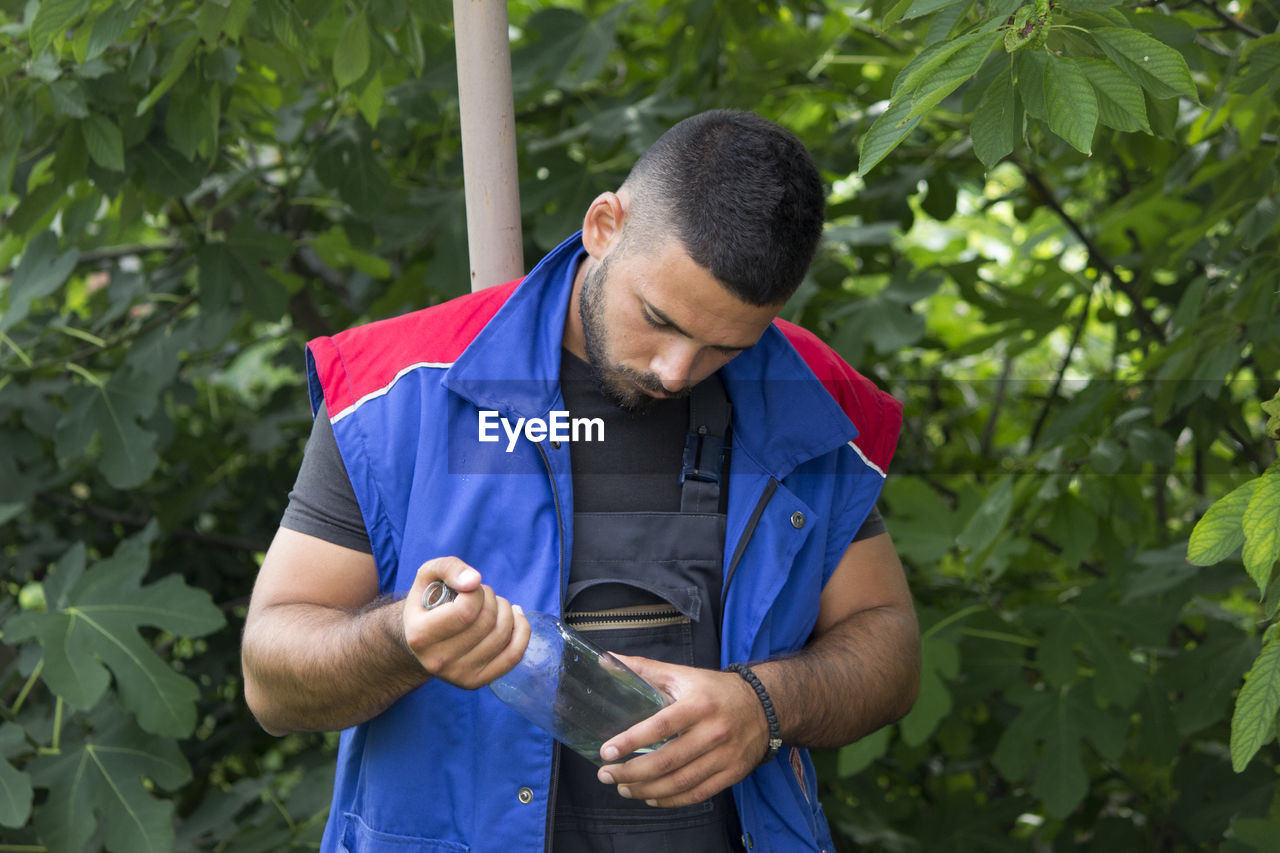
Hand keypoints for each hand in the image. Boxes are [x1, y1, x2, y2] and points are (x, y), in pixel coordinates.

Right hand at [402, 557, 530, 688]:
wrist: (421, 639)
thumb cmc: (428, 602)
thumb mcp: (428, 576)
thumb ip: (448, 568)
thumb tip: (474, 580)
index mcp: (420, 635)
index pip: (466, 610)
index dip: (477, 592)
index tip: (470, 588)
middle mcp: (438, 661)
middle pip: (487, 622)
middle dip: (491, 599)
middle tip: (482, 594)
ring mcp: (458, 675)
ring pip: (502, 636)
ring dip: (505, 610)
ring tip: (493, 604)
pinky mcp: (476, 682)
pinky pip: (513, 656)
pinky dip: (522, 631)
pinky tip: (515, 616)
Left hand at [594, 655, 769, 807]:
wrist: (765, 706)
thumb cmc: (715, 690)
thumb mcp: (683, 674)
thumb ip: (645, 669)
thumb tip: (606, 659)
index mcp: (698, 705)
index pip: (661, 726)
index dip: (632, 741)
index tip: (607, 751)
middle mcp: (713, 732)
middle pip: (668, 761)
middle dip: (632, 772)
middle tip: (606, 775)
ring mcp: (724, 756)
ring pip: (680, 783)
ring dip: (647, 790)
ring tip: (623, 788)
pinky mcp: (732, 774)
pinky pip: (698, 794)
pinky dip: (671, 801)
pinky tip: (651, 799)